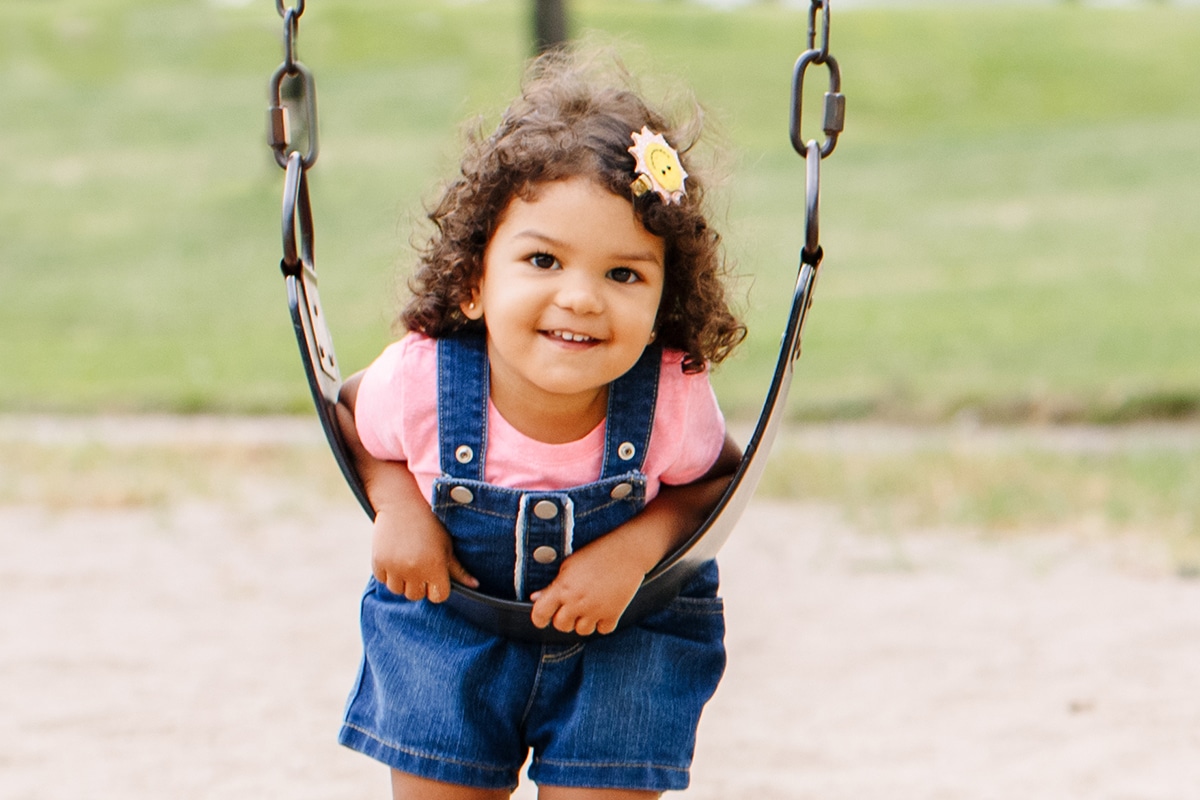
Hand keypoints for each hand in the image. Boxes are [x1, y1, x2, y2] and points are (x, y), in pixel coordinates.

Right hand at [372, 504, 477, 602]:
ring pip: (398, 590)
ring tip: (406, 559)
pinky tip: (394, 555)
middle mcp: (414, 569)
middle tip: (419, 563)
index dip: (437, 588)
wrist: (402, 503)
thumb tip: (476, 586)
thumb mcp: (447, 545)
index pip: (438, 597)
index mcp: (435, 566)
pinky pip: (383, 580)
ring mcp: (394, 567)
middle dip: (419, 584)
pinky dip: (387, 572)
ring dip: (402, 580)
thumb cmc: (430, 524)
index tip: (435, 575)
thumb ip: (459, 570)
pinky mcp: (378, 562)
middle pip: (416, 595)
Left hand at [529, 537, 646, 635]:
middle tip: (571, 606)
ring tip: (588, 607)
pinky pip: (603, 630)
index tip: (543, 617)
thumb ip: (553, 584)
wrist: (628, 551)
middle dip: (563, 618)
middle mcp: (577, 602)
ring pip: (582, 631)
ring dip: (583, 622)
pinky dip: (602, 623)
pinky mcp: (613, 614)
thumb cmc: (597, 553)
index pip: (540, 614)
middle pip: (561, 625)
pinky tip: (603, 609)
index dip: (539, 618)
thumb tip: (535, 598)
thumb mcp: (569, 564)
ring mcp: (595, 610)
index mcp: (562, 588)